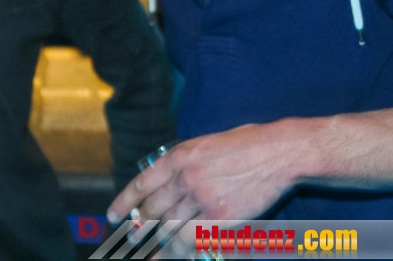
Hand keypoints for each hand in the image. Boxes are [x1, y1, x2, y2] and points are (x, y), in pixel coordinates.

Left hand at [108, 122, 305, 247]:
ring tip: (148, 251)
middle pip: (153, 210)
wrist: (279, 151)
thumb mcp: (206, 144)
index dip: (124, 202)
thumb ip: (185, 162)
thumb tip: (167, 181)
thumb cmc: (248, 144)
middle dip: (139, 227)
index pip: (142, 184)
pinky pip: (192, 240)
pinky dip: (181, 249)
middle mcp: (185, 178)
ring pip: (169, 228)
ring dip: (157, 242)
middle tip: (132, 238)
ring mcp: (203, 199)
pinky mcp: (222, 218)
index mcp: (179, 156)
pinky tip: (177, 253)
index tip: (113, 215)